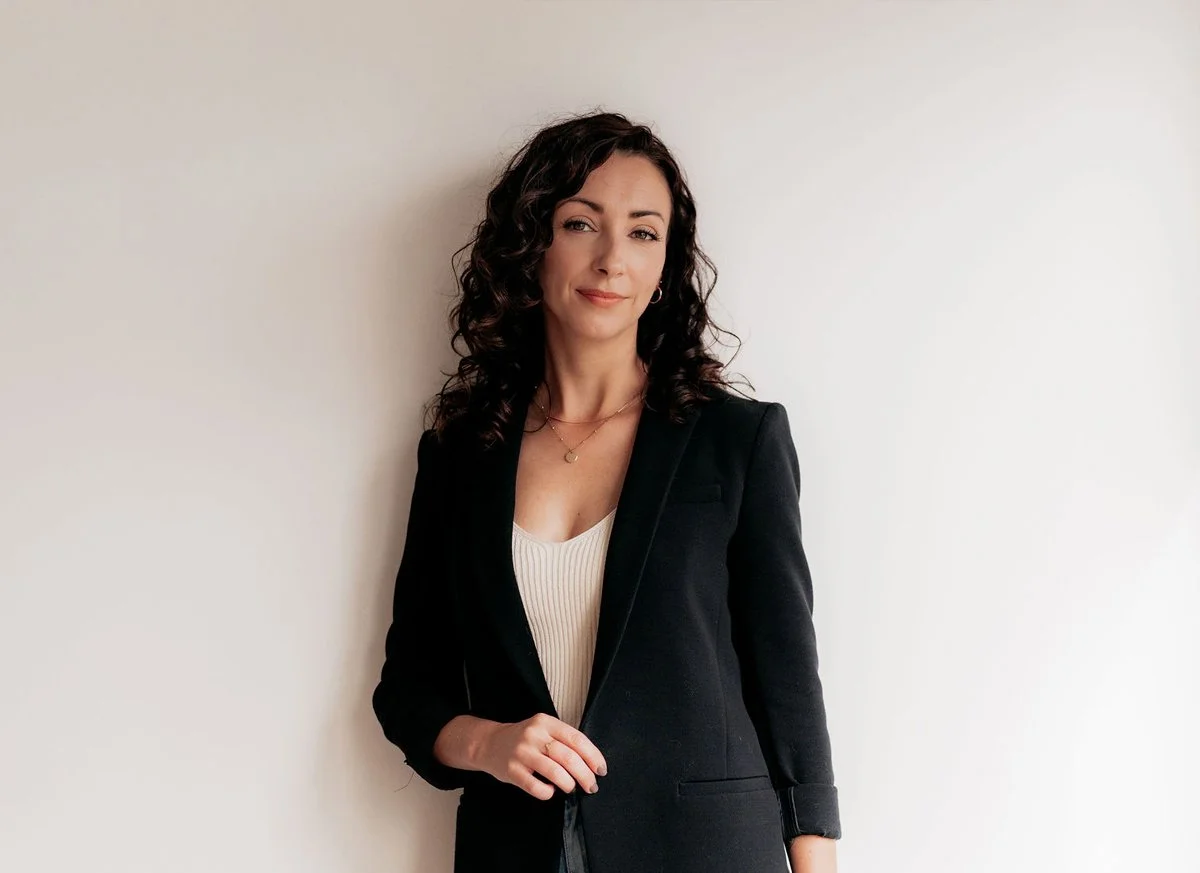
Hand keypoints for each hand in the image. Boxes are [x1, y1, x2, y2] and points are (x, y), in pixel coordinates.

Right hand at [474, 712, 607, 800]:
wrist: (489, 743)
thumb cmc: (523, 739)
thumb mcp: (542, 730)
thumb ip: (563, 740)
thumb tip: (591, 762)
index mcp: (546, 722)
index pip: (576, 739)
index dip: (593, 756)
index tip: (601, 770)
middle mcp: (534, 735)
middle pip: (568, 757)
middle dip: (585, 775)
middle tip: (591, 786)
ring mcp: (522, 753)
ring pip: (555, 772)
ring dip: (569, 784)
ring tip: (571, 787)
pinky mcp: (512, 771)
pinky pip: (536, 787)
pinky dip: (548, 792)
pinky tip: (550, 790)